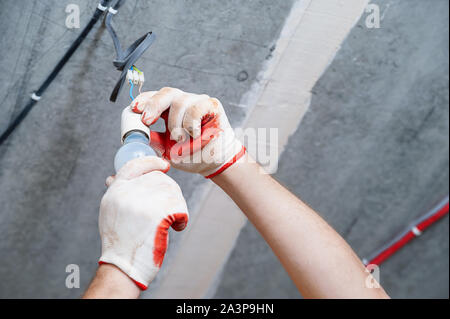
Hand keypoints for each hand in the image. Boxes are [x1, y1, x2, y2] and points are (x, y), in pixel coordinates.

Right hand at [98, 156, 188, 289]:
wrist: (122, 266)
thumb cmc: (120, 240)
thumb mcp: (111, 211)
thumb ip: (118, 192)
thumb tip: (115, 176)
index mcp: (115, 191)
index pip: (134, 166)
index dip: (151, 162)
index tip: (164, 165)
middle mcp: (127, 193)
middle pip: (159, 179)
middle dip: (168, 192)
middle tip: (167, 210)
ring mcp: (142, 203)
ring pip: (172, 191)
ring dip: (176, 206)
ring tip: (169, 221)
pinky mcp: (158, 214)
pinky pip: (180, 206)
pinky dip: (182, 218)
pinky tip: (176, 227)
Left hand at [130, 87, 245, 177]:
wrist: (215, 162)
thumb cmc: (191, 154)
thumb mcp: (166, 150)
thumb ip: (152, 140)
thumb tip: (136, 133)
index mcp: (169, 110)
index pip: (154, 98)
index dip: (143, 100)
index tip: (134, 110)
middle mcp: (183, 102)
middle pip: (166, 93)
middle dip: (153, 105)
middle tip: (147, 121)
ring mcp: (198, 101)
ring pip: (180, 102)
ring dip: (176, 124)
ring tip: (180, 139)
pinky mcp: (212, 105)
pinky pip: (195, 108)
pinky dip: (191, 124)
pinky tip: (194, 134)